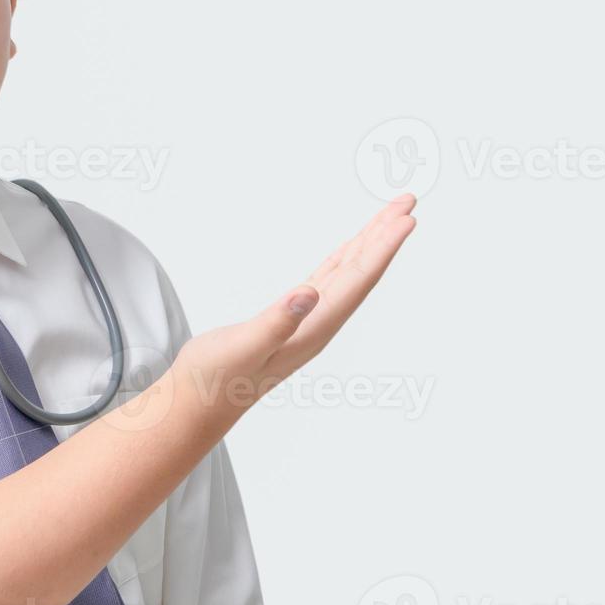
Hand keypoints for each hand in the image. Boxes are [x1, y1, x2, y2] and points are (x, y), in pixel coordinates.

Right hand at [172, 193, 417, 413]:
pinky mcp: (290, 319)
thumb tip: (309, 293)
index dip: (383, 248)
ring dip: (369, 244)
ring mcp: (306, 322)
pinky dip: (343, 260)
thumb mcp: (242, 348)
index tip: (406, 218)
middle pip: (362, 273)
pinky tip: (351, 250)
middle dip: (385, 236)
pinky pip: (327, 281)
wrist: (197, 404)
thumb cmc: (214, 379)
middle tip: (407, 200)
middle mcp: (318, 325)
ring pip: (347, 274)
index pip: (357, 282)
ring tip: (390, 216)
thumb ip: (275, 323)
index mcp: (313, 330)